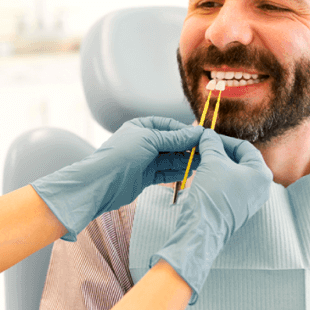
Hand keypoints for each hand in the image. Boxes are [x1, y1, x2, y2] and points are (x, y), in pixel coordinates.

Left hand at [32, 116, 203, 240]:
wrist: (102, 183)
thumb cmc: (121, 155)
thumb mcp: (150, 140)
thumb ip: (174, 138)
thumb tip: (196, 133)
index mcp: (141, 126)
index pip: (170, 126)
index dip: (186, 132)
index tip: (203, 138)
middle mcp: (143, 141)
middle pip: (172, 143)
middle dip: (188, 148)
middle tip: (207, 152)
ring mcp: (144, 160)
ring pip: (170, 159)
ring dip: (185, 161)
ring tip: (203, 163)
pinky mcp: (145, 176)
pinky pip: (166, 172)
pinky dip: (177, 173)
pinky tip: (190, 173)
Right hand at [152, 129, 271, 302]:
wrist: (203, 229)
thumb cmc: (213, 194)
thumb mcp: (212, 162)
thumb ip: (211, 144)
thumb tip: (207, 134)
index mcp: (262, 173)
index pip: (244, 147)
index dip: (224, 139)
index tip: (208, 137)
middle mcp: (262, 187)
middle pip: (241, 160)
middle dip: (221, 152)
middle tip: (204, 147)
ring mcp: (252, 200)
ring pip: (235, 174)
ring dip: (218, 164)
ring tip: (201, 159)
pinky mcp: (240, 209)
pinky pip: (231, 187)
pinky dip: (219, 178)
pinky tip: (204, 175)